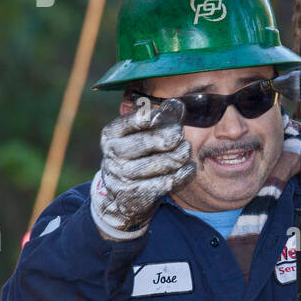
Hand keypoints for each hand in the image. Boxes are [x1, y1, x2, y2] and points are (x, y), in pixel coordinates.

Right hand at [91, 98, 195, 240]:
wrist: (122, 196)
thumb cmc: (137, 155)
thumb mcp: (142, 134)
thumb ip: (162, 117)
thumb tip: (177, 104)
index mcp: (111, 135)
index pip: (127, 123)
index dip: (144, 119)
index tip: (158, 117)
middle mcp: (113, 155)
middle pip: (148, 142)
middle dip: (170, 136)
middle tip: (179, 135)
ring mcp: (123, 177)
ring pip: (160, 163)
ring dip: (179, 155)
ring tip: (185, 151)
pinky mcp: (137, 195)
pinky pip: (167, 182)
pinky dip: (182, 173)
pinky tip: (189, 167)